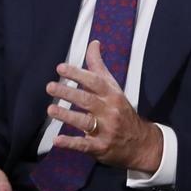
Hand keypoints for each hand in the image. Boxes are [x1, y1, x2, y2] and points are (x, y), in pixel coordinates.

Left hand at [46, 40, 163, 172]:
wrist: (141, 142)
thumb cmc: (122, 110)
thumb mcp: (113, 88)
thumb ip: (99, 67)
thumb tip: (93, 43)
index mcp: (112, 94)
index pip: (94, 81)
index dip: (77, 74)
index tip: (60, 68)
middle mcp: (110, 110)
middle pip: (87, 100)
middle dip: (68, 92)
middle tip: (50, 86)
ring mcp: (106, 130)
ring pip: (85, 121)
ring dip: (67, 115)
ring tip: (50, 109)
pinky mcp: (101, 147)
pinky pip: (84, 145)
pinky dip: (71, 143)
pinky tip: (57, 140)